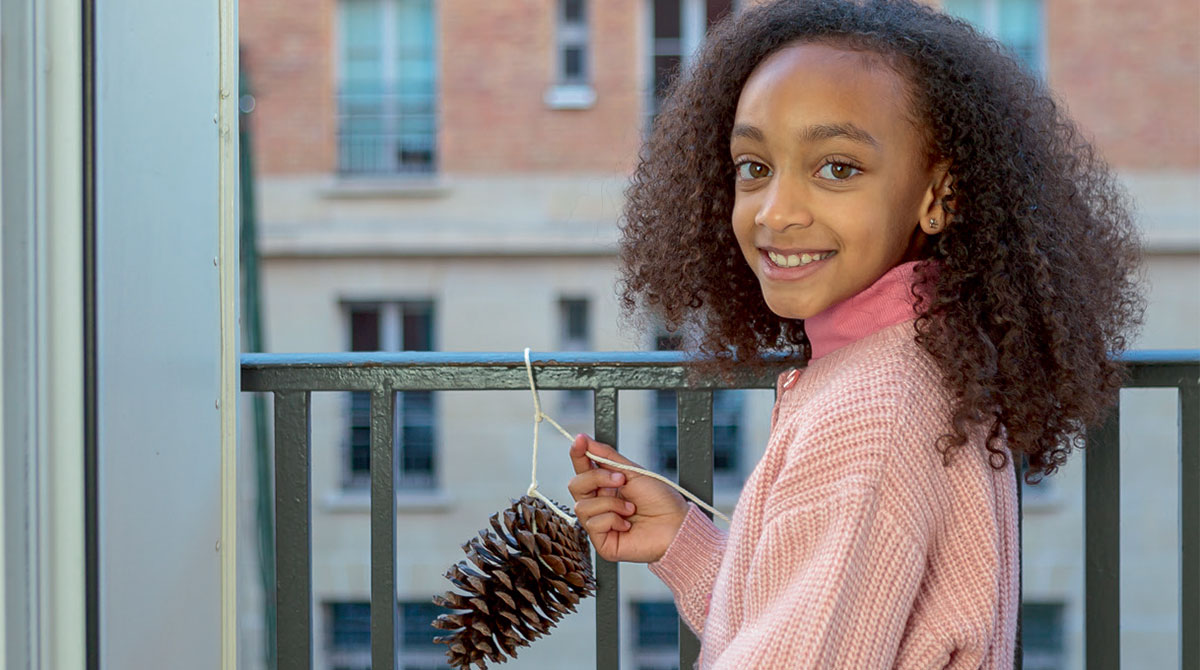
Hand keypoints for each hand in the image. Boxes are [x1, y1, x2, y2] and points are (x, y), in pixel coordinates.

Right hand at [567, 434, 688, 562]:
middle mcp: (599, 503)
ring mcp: (599, 523)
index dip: (578, 453)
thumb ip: (607, 457)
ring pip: (582, 506)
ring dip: (611, 503)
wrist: (677, 525)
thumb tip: (584, 439)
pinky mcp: (602, 542)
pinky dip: (613, 520)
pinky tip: (628, 524)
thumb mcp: (633, 472)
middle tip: (622, 480)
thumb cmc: (660, 500)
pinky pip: (593, 524)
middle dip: (597, 478)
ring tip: (631, 508)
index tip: (579, 441)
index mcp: (605, 485)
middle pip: (575, 485)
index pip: (583, 468)